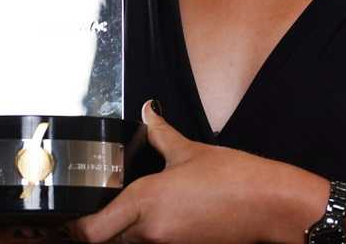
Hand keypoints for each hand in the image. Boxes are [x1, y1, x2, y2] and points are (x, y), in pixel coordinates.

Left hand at [68, 101, 310, 242]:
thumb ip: (161, 133)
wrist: (270, 205)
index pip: (90, 231)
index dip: (76, 227)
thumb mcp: (191, 151)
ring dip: (126, 231)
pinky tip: (166, 216)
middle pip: (106, 241)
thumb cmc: (235, 178)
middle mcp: (150, 231)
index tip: (75, 214)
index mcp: (145, 201)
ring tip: (139, 207)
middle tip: (104, 207)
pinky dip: (151, 234)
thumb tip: (150, 114)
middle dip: (102, 227)